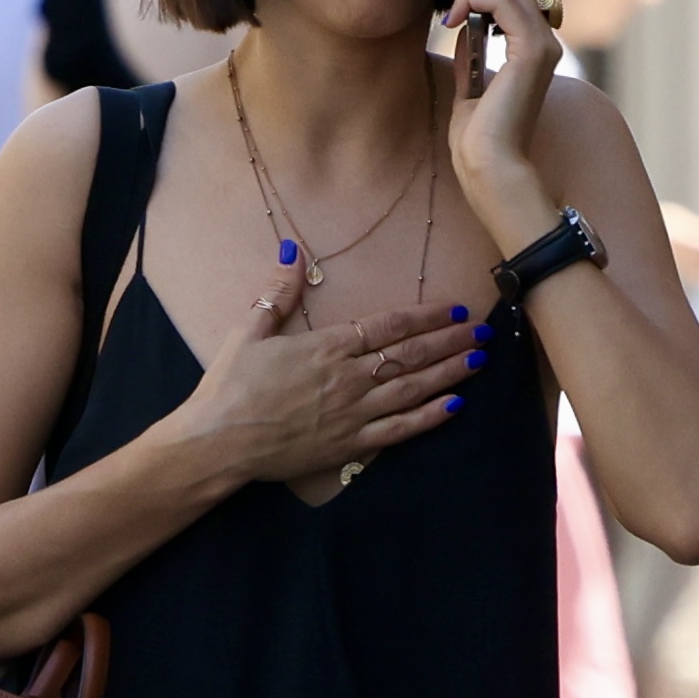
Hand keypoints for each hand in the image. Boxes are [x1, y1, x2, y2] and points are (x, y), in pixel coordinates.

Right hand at [182, 252, 473, 495]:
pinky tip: (454, 406)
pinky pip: (399, 430)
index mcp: (326, 347)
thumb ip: (277, 293)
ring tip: (479, 361)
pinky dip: (429, 418)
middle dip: (450, 341)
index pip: (388, 326)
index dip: (425, 316)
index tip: (453, 309)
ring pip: (412, 389)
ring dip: (449, 373)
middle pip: (410, 354)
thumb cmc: (228, 388)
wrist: (217, 443)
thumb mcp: (249, 332)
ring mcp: (352, 413)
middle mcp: (348, 378)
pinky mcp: (348, 445)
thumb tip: (292, 252)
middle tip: (481, 331)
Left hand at [440, 0, 566, 244]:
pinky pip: (503, 2)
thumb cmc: (478, 139)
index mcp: (529, 45)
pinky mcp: (532, 52)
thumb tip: (461, 26)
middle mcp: (542, 39)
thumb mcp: (470, 85)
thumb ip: (473, 52)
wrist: (489, 169)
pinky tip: (450, 14)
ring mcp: (542, 43)